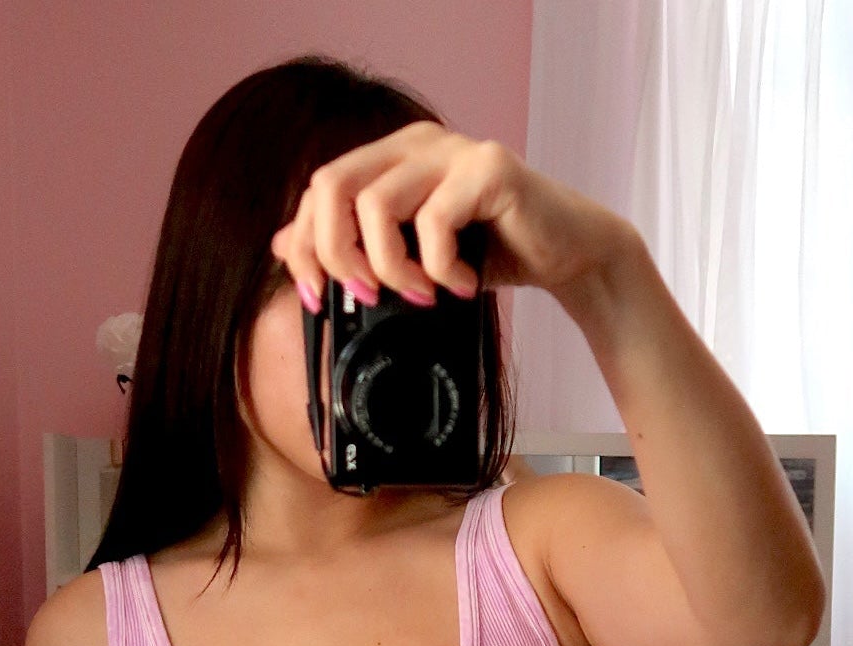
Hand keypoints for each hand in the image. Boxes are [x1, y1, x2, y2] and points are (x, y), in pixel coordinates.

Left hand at [270, 120, 634, 314]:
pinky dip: (441, 268)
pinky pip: (435, 221)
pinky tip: (463, 282)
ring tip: (422, 294)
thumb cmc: (493, 252)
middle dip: (336, 253)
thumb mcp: (413, 256)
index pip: (318, 190)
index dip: (305, 246)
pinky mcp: (489, 169)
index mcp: (391, 157)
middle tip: (366, 295)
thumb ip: (356, 244)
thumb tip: (284, 244)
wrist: (569, 252)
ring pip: (377, 205)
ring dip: (391, 267)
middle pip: (331, 186)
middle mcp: (417, 142)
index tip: (315, 296)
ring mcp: (453, 151)